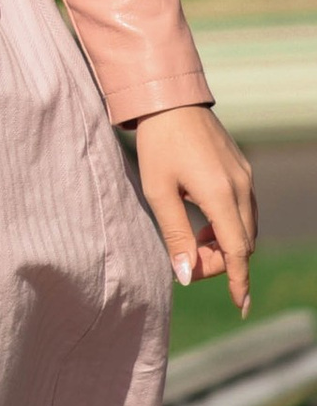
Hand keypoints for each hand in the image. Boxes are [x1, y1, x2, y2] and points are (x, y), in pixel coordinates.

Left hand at [133, 104, 257, 313]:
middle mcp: (241, 187)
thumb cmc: (158, 144)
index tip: (240, 306)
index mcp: (221, 195)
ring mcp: (245, 177)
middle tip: (190, 264)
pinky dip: (228, 225)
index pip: (237, 250)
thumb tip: (187, 276)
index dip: (237, 280)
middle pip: (243, 243)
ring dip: (225, 243)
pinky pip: (244, 209)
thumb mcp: (158, 192)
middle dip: (221, 261)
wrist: (170, 100)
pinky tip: (204, 222)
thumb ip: (175, 236)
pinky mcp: (242, 170)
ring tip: (194, 244)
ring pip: (246, 227)